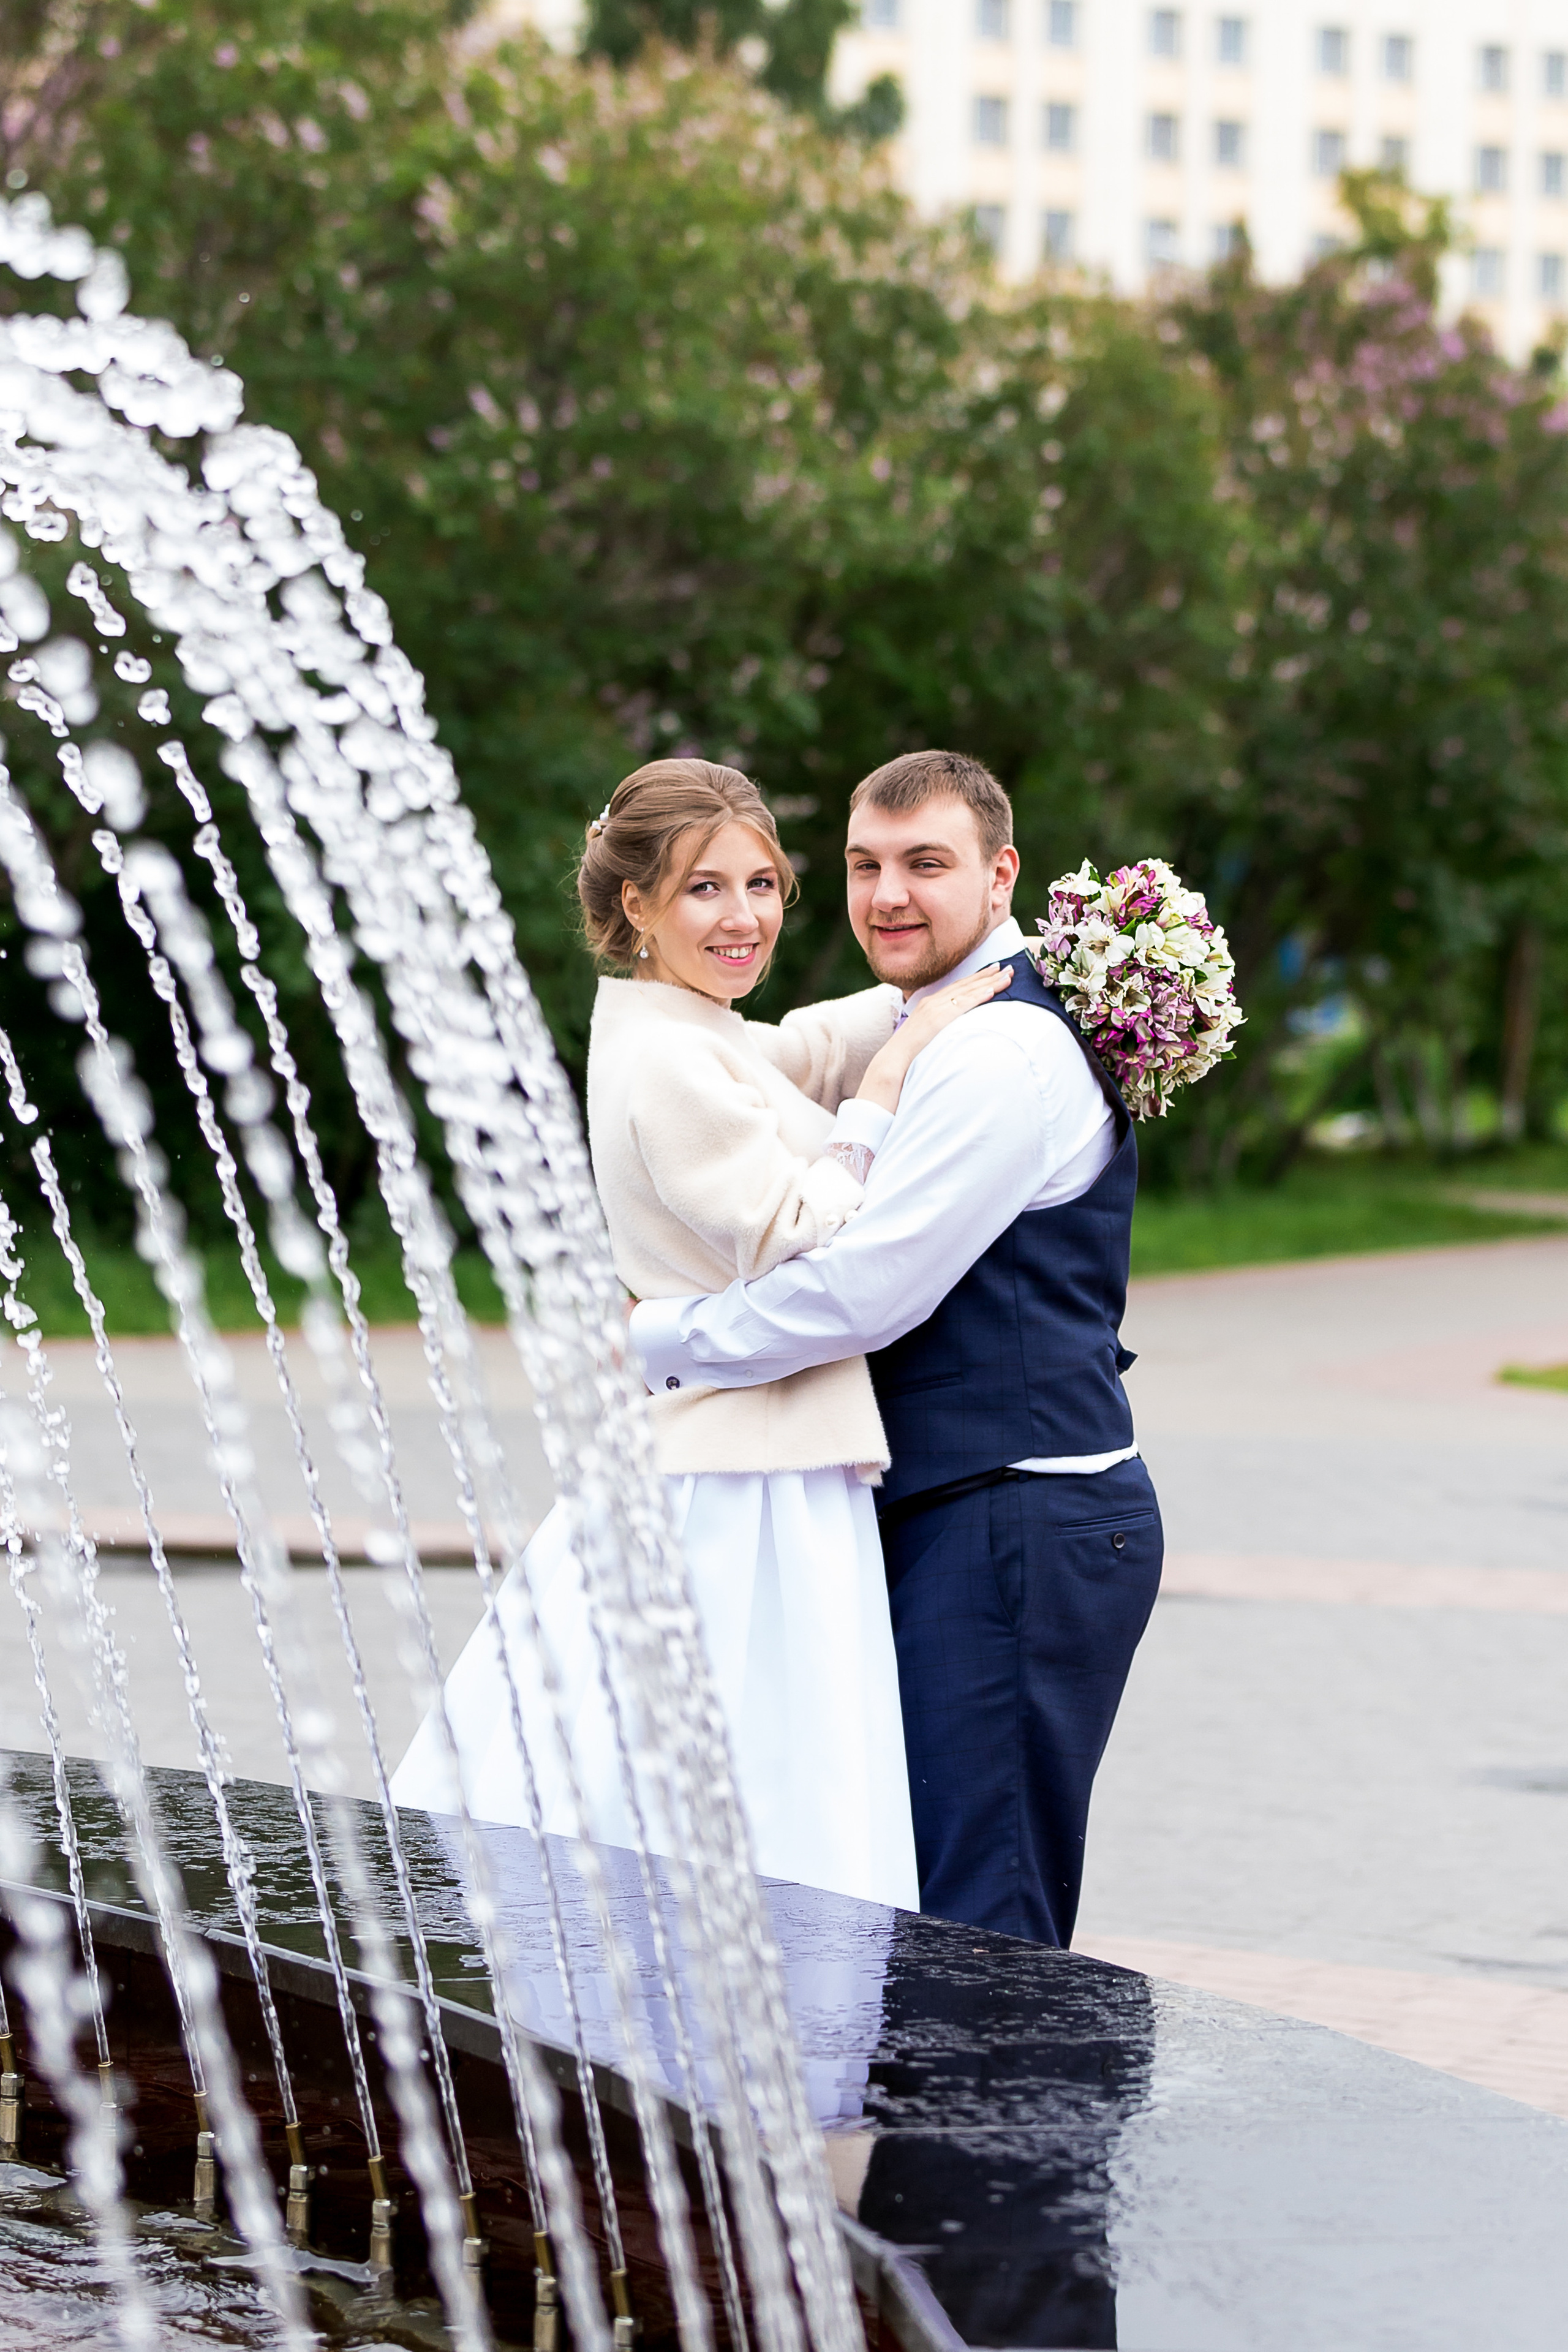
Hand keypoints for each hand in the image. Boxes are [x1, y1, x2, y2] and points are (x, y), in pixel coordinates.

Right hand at [855, 962, 1013, 1113]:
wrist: (893, 1061)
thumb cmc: (909, 1052)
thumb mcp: (924, 1033)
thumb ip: (937, 1026)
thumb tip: (950, 1028)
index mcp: (929, 1003)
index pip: (957, 987)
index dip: (976, 978)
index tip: (992, 970)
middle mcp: (933, 1001)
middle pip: (965, 985)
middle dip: (987, 975)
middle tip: (1008, 966)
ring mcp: (935, 1009)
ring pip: (968, 991)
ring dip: (989, 983)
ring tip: (1007, 976)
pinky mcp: (939, 1019)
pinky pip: (962, 1005)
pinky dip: (978, 996)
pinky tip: (992, 991)